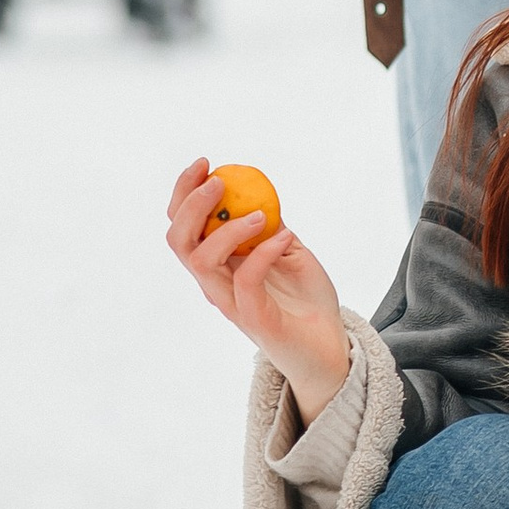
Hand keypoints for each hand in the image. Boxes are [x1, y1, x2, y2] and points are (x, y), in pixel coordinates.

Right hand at [165, 157, 351, 420]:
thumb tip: (257, 191)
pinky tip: (284, 236)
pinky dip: (262, 252)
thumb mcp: (288, 250)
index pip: (184, 225)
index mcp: (218, 264)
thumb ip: (270, 225)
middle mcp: (215, 283)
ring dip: (226, 228)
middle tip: (218, 181)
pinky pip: (245, 281)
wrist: (330, 346)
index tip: (205, 163)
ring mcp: (230, 302)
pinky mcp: (253, 319)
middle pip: (178, 239)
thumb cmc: (306, 299)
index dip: (185, 192)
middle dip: (191, 203)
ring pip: (200, 261)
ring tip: (261, 214)